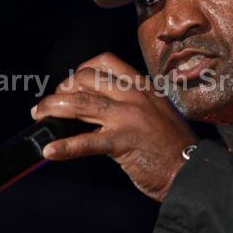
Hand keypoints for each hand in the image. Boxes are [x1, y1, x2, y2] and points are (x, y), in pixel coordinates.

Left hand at [31, 52, 199, 200]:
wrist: (192, 170)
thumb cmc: (174, 147)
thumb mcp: (156, 115)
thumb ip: (131, 107)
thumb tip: (97, 111)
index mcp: (143, 87)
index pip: (104, 62)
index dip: (80, 71)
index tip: (69, 86)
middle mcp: (134, 96)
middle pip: (85, 79)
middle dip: (60, 91)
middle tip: (50, 107)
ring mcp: (129, 118)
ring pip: (79, 103)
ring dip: (53, 109)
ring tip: (39, 118)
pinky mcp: (124, 142)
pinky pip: (86, 141)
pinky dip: (64, 146)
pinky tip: (50, 151)